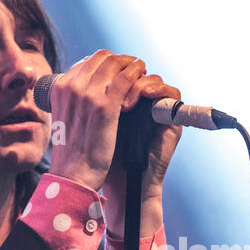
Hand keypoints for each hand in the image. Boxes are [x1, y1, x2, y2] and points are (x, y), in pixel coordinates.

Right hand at [47, 50, 146, 191]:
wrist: (72, 175)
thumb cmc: (72, 152)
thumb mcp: (66, 119)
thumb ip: (76, 101)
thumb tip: (92, 90)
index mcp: (58, 87)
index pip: (87, 61)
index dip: (107, 64)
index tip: (119, 73)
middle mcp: (70, 86)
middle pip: (102, 57)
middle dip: (122, 62)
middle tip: (134, 72)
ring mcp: (87, 94)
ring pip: (116, 64)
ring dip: (132, 67)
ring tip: (141, 77)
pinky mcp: (105, 106)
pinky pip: (127, 79)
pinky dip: (137, 79)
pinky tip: (142, 87)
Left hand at [101, 74, 182, 238]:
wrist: (117, 185)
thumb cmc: (98, 157)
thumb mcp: (89, 121)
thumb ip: (88, 96)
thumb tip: (77, 68)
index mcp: (119, 98)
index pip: (117, 67)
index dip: (107, 64)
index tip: (92, 78)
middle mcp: (139, 101)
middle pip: (134, 68)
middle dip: (121, 71)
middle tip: (109, 87)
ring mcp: (155, 109)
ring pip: (152, 78)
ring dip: (137, 81)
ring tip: (123, 101)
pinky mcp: (170, 120)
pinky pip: (171, 92)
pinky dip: (157, 89)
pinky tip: (142, 95)